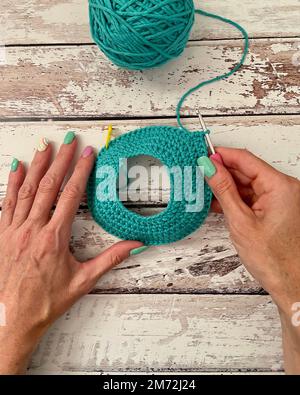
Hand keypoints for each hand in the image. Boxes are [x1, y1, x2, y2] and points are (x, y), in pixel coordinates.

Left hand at [0, 133, 141, 373]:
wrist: (12, 319)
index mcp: (54, 238)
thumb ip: (110, 259)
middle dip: (61, 160)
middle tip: (69, 141)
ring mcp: (14, 230)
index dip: (80, 172)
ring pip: (27, 190)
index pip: (70, 195)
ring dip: (37, 166)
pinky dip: (13, 184)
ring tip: (45, 146)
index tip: (87, 154)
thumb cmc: (47, 301)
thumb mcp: (83, 281)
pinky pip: (7, 203)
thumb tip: (134, 245)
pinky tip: (18, 169)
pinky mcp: (2, 235)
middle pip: (49, 186)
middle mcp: (33, 229)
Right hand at [200, 147, 299, 373]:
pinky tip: (217, 202)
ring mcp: (279, 199)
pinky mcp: (274, 209)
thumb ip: (224, 190)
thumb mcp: (240, 221)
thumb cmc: (273, 258)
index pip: (246, 160)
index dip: (222, 155)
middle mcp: (283, 189)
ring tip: (204, 189)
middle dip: (222, 172)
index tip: (203, 154)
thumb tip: (210, 167)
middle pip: (246, 171)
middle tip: (199, 172)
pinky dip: (234, 199)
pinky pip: (250, 197)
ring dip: (226, 187)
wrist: (289, 283)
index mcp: (280, 186)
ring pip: (247, 184)